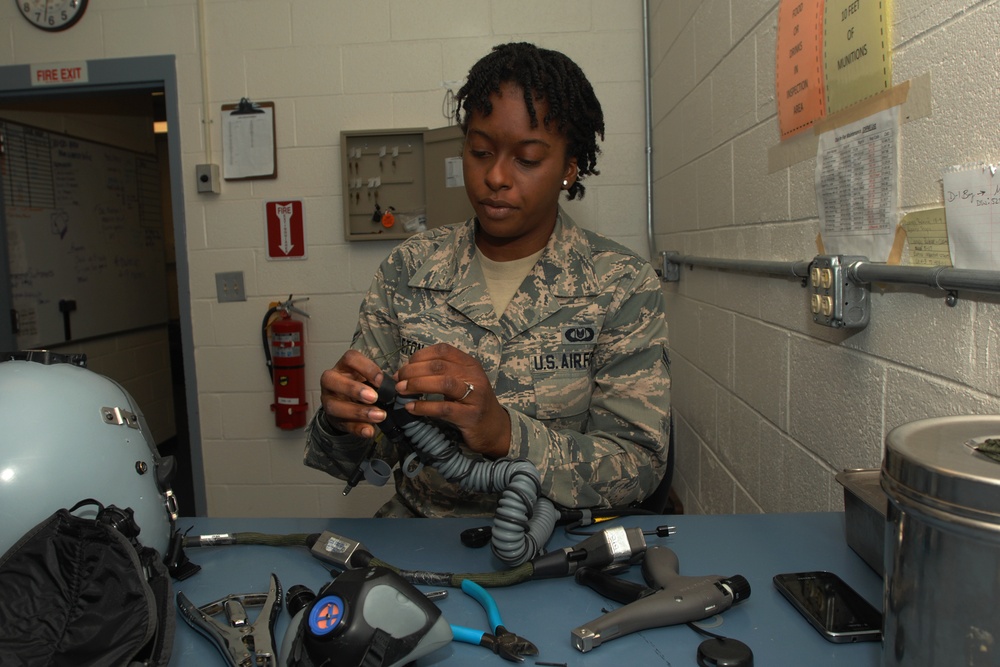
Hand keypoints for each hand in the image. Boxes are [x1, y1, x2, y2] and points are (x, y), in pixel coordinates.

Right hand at [319, 350, 386, 438]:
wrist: (348, 404)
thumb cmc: (361, 386)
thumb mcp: (368, 379)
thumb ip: (379, 382)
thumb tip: (396, 387)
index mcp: (343, 366)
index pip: (350, 358)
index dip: (366, 368)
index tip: (380, 380)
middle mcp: (331, 381)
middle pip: (332, 380)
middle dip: (353, 389)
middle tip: (374, 397)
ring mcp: (328, 400)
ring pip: (334, 406)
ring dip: (358, 412)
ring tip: (379, 416)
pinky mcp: (333, 419)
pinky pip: (343, 425)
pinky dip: (358, 429)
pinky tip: (369, 431)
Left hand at [395, 343, 510, 457]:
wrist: (494, 429)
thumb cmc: (472, 403)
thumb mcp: (461, 382)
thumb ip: (441, 374)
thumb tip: (407, 371)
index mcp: (470, 364)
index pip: (443, 351)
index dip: (420, 356)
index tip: (405, 366)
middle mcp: (474, 376)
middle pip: (439, 366)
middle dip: (413, 371)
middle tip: (398, 380)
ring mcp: (474, 396)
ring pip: (443, 383)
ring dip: (417, 384)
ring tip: (401, 390)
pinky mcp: (470, 416)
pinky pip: (443, 408)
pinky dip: (424, 407)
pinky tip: (411, 407)